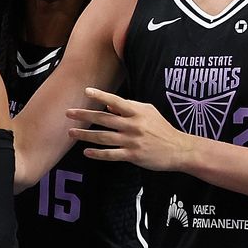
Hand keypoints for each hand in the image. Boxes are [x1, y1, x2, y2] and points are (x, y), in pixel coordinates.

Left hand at [66, 87, 194, 170]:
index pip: (116, 101)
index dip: (101, 96)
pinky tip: (86, 152)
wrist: (178, 149)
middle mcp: (133, 125)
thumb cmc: (162, 129)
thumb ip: (129, 108)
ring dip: (85, 135)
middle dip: (84, 116)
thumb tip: (109, 106)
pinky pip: (111, 154)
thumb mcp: (148, 112)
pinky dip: (97, 153)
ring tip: (71, 133)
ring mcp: (132, 141)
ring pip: (103, 137)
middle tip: (68, 113)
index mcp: (137, 112)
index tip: (86, 92)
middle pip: (104, 119)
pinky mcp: (132, 155)